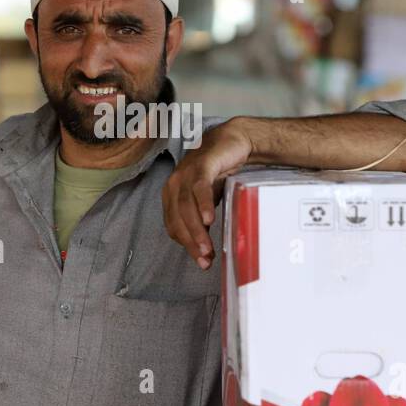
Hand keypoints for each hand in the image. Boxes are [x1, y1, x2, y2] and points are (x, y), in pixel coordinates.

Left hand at [162, 118, 252, 268]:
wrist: (233, 143)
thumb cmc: (218, 175)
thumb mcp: (208, 203)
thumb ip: (202, 225)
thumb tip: (205, 256)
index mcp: (171, 197)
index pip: (174, 227)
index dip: (187, 246)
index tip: (203, 262)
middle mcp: (174, 185)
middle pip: (177, 220)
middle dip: (191, 243)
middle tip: (205, 261)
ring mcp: (185, 174)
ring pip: (185, 207)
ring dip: (196, 230)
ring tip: (207, 248)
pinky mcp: (202, 165)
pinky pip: (199, 188)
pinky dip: (203, 205)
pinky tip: (209, 220)